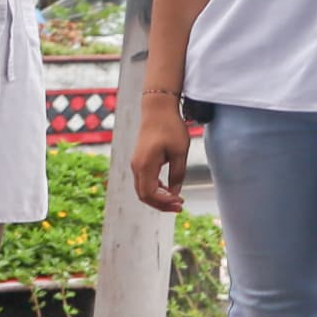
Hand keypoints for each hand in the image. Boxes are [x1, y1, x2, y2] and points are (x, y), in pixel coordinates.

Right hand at [129, 95, 190, 211]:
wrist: (158, 110)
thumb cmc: (171, 128)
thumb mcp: (179, 152)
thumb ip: (178, 173)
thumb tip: (175, 193)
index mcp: (145, 165)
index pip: (150, 194)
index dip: (164, 202)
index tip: (180, 202)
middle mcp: (136, 166)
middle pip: (144, 195)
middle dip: (161, 204)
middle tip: (180, 207)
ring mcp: (136, 164)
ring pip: (142, 189)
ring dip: (158, 198)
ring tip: (176, 201)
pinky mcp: (139, 161)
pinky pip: (144, 181)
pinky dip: (155, 189)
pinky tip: (169, 189)